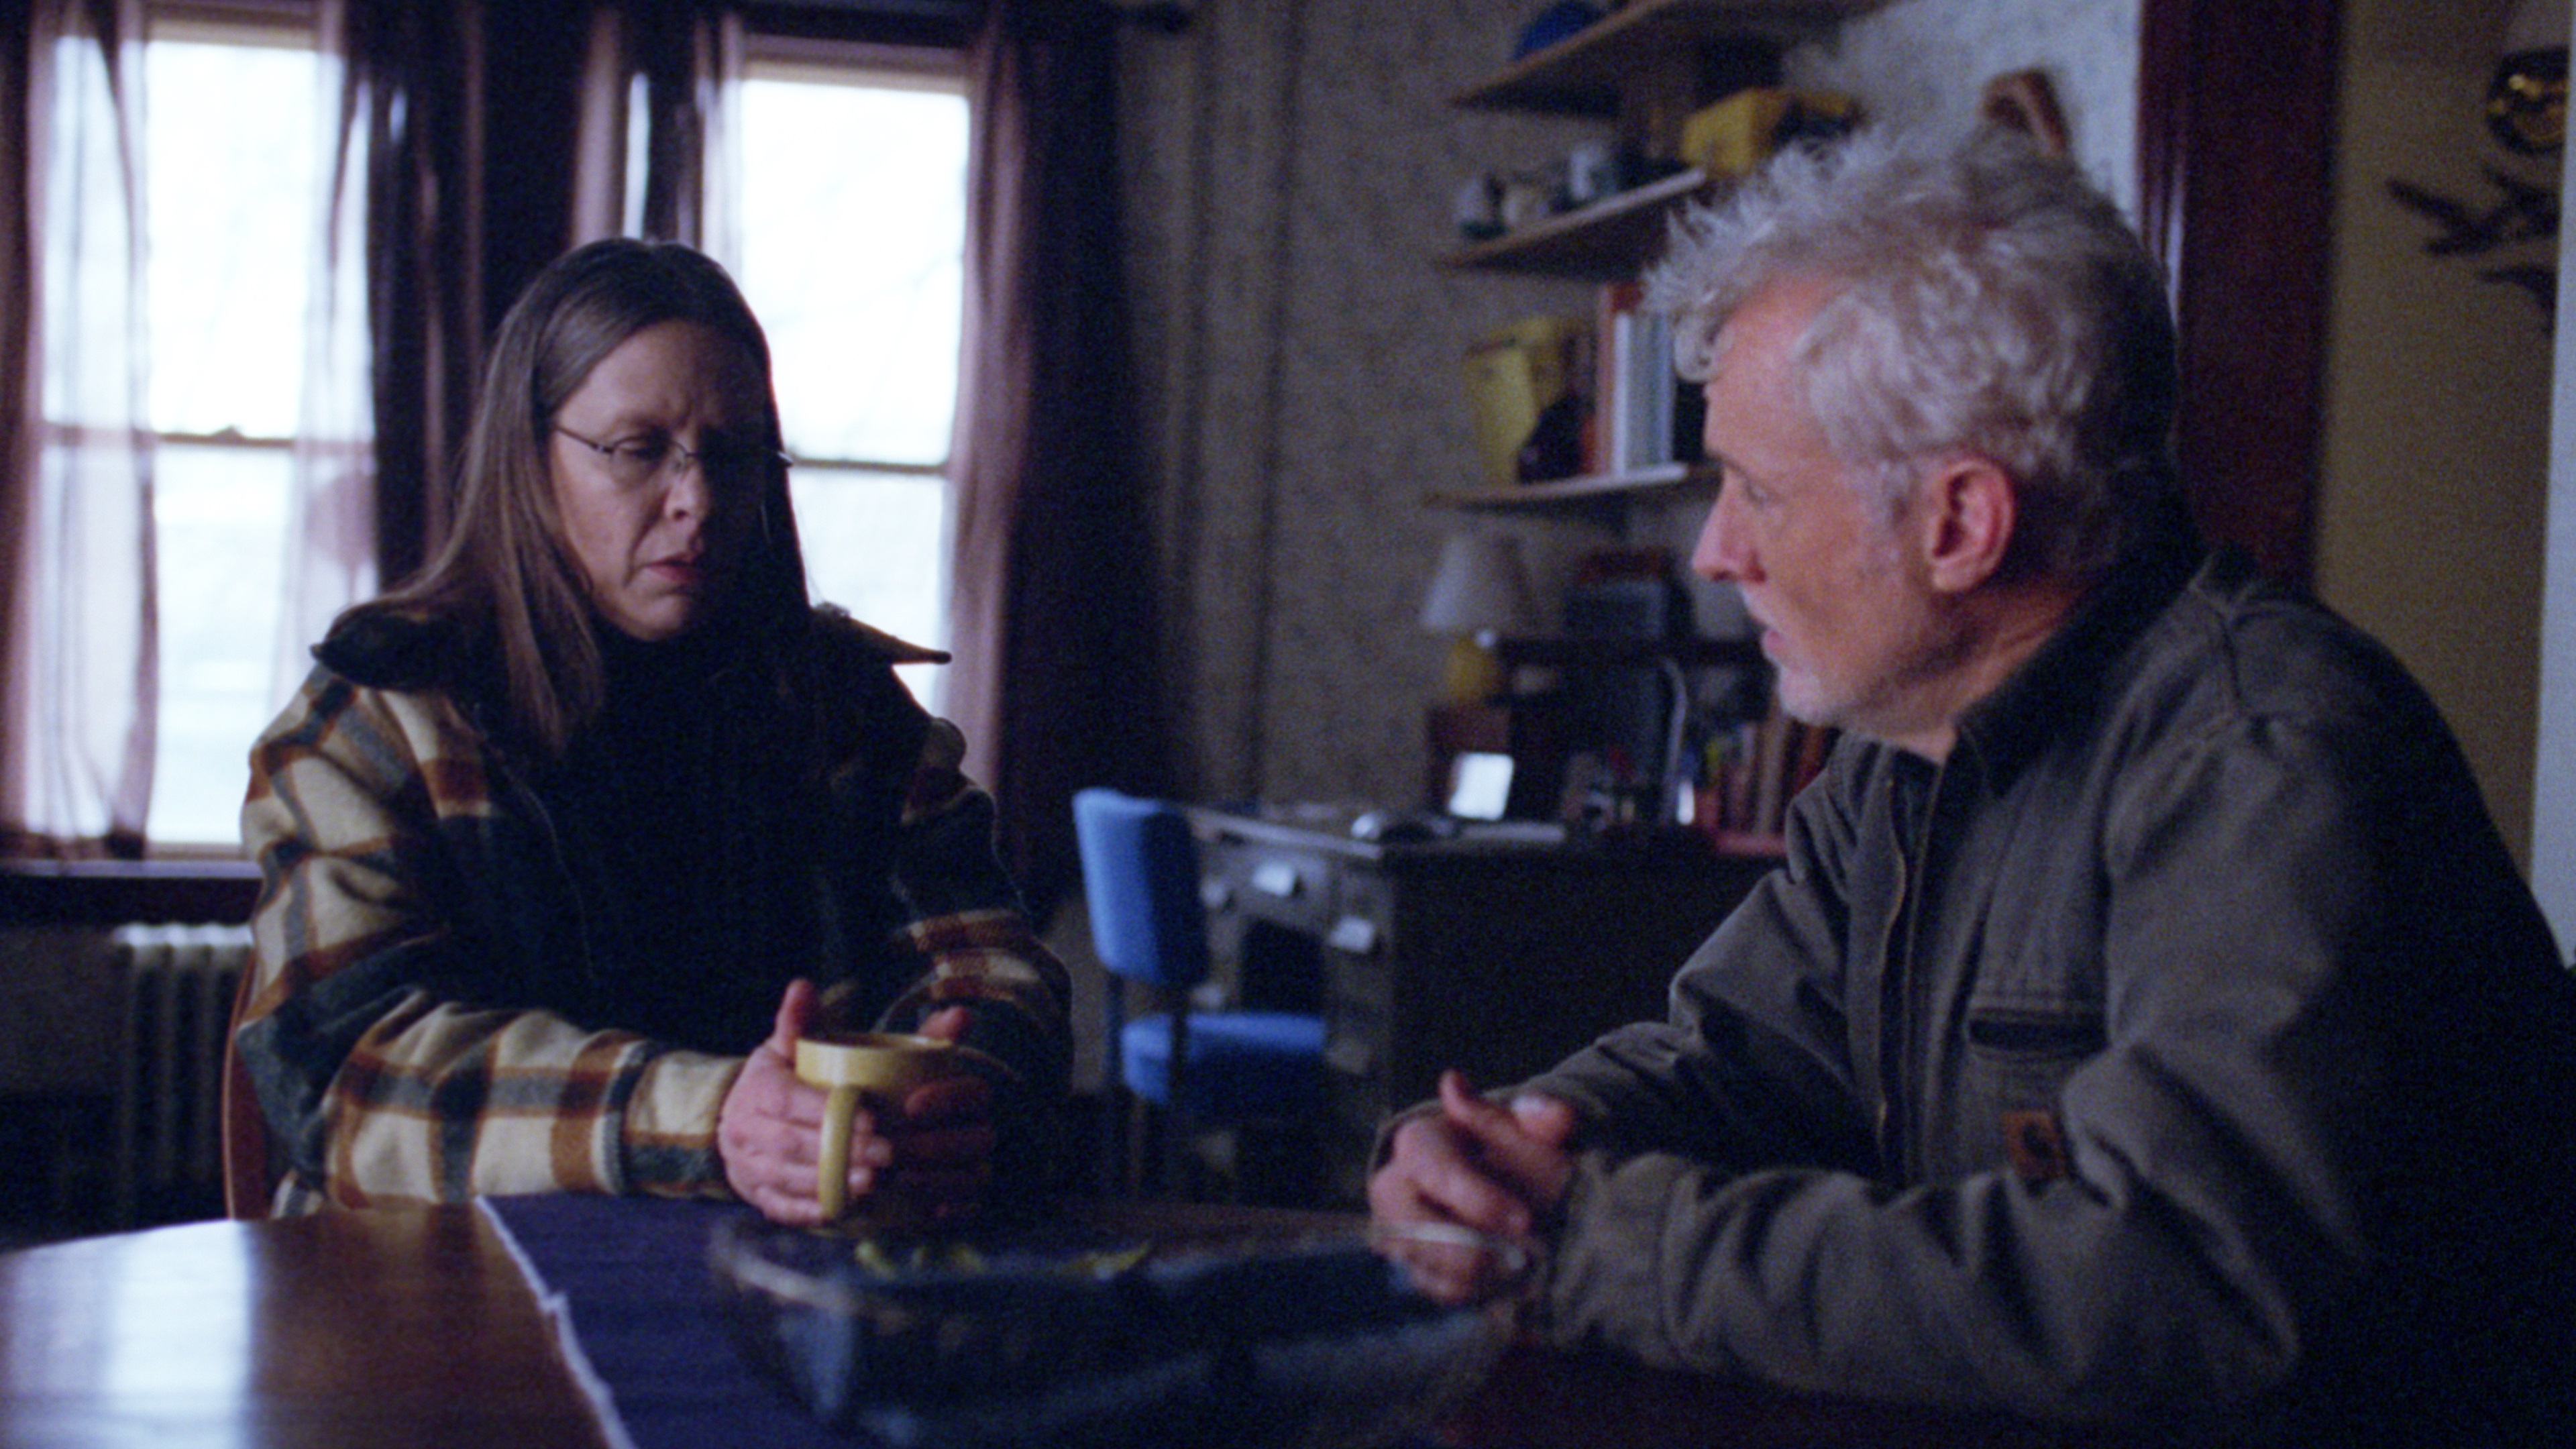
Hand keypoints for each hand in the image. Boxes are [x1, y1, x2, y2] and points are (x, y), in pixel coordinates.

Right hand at [718, 985, 997, 1224]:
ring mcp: (748, 1167)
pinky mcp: (756, 1196)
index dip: (827, 1111)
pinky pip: (782, 1208)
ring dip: (831, 1184)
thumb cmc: (779, 1076)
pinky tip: (845, 1207)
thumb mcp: (786, 1045)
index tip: (871, 1116)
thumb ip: (799, 1020)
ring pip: (788, 1179)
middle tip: (887, 1153)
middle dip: (841, 1150)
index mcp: (756, 1089)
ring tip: (875, 1182)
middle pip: (792, 1145)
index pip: (788, 1101)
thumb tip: (803, 985)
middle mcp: (745, 1130)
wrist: (741, 1117)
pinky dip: (811, 1211)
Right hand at [1368, 1070, 1577, 1301]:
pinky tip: (1500, 1275)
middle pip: (1419, 1228)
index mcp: (1417, 1143)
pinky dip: (1471, 1290)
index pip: (1437, 1174)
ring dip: (1479, 1272)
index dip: (1480, 1200)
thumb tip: (1455, 1081)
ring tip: (1518, 1263)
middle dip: (1475, 1248)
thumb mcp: (1529, 1137)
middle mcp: (1391, 1186)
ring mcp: (1392, 1231)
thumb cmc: (1517, 1161)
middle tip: (1521, 1257)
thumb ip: (1517, 1115)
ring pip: (1427, 1265)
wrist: (1506, 1198)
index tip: (1525, 1219)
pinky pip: (1434, 1290)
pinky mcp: (1405, 1268)